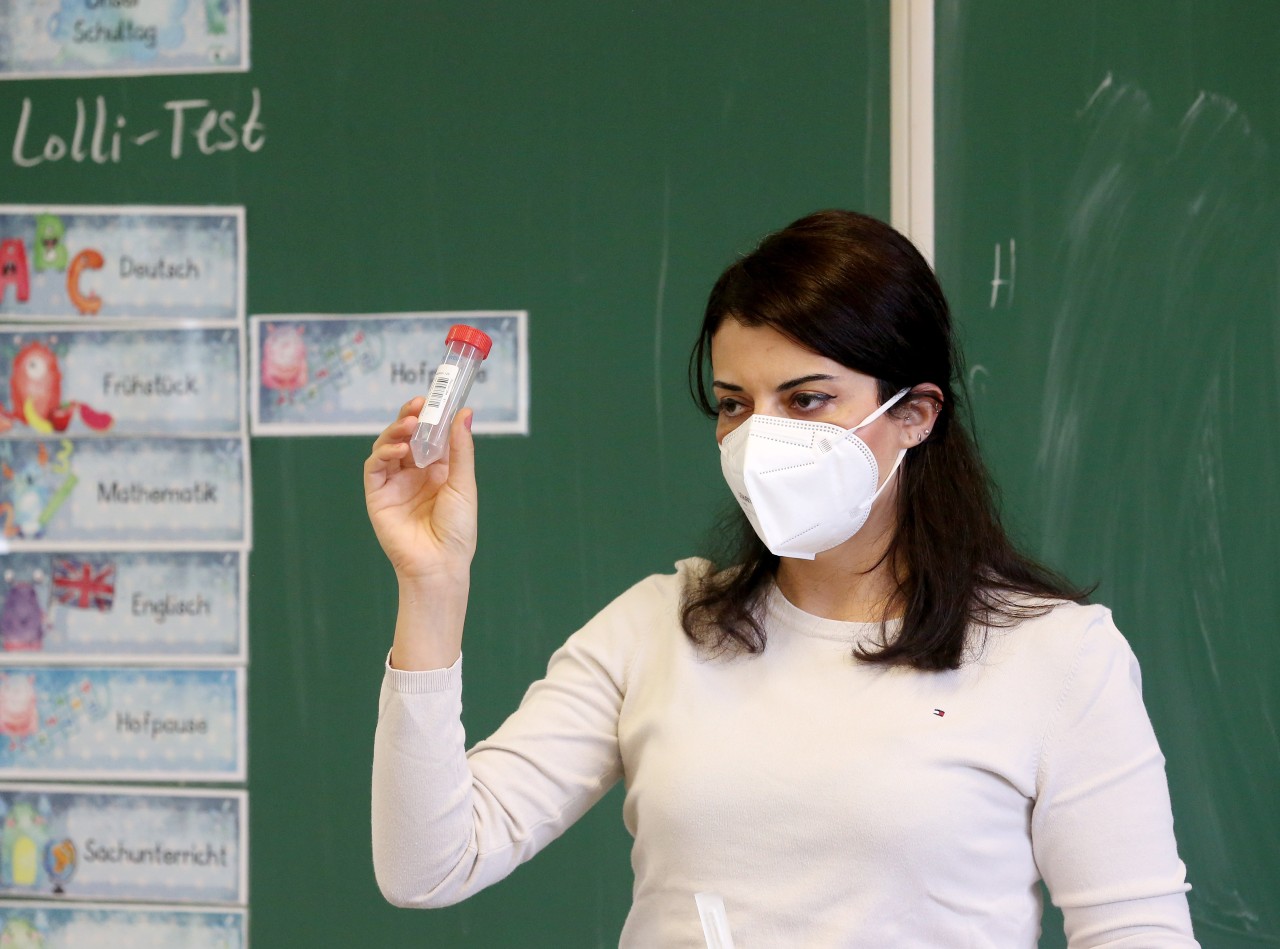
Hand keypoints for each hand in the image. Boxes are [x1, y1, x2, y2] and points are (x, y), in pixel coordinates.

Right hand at [364, 398, 476, 583]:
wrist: (440, 564)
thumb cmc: (457, 529)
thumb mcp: (463, 484)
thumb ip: (460, 449)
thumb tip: (465, 413)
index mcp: (437, 470)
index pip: (430, 434)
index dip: (430, 415)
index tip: (434, 397)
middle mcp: (414, 473)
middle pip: (406, 436)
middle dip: (410, 417)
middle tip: (419, 405)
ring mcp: (394, 483)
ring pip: (387, 446)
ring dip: (396, 431)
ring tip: (410, 425)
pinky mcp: (377, 494)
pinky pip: (374, 467)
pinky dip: (383, 452)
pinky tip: (397, 448)